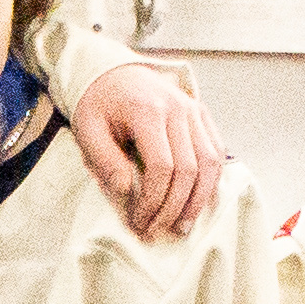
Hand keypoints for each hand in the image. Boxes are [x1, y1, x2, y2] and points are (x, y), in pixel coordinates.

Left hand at [71, 55, 226, 241]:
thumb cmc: (98, 104)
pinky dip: (211, 180)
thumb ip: (105, 162)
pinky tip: (198, 202)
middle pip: (188, 169)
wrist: (113, 72)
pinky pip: (216, 151)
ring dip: (198, 200)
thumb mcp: (88, 131)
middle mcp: (178, 108)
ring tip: (182, 226)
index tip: (138, 223)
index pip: (161, 167)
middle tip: (156, 231)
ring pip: (210, 163)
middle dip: (173, 208)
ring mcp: (194, 109)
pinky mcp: (202, 114)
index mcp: (147, 110)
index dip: (152, 202)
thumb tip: (127, 194)